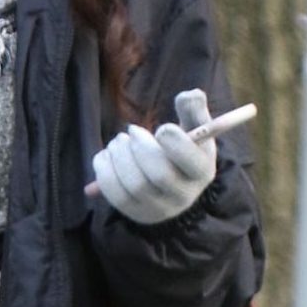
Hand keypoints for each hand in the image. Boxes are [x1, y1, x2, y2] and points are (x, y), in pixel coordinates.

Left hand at [91, 89, 217, 223]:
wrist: (171, 185)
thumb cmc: (183, 150)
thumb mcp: (194, 130)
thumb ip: (193, 110)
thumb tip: (191, 94)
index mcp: (202, 172)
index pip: (192, 163)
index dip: (175, 143)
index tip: (161, 128)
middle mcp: (183, 195)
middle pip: (160, 175)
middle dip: (140, 147)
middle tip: (131, 130)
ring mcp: (158, 208)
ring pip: (134, 184)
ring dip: (120, 155)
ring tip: (119, 141)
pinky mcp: (134, 212)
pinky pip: (114, 193)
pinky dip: (104, 169)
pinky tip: (107, 155)